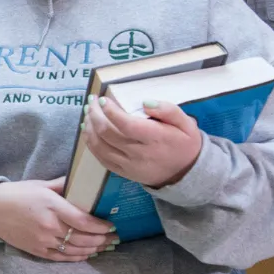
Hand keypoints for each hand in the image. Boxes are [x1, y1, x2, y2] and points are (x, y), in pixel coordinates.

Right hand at [0, 178, 116, 261]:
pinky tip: (87, 254)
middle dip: (101, 239)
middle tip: (114, 238)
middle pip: (82, 238)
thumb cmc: (18, 194)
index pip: (82, 220)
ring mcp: (43, 240)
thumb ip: (64, 185)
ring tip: (104, 247)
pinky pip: (61, 257)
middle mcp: (49, 225)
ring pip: (74, 250)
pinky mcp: (37, 250)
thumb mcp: (42, 184)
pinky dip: (77, 257)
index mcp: (52, 206)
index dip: (100, 226)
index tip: (111, 226)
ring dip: (92, 249)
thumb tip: (83, 182)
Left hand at [84, 97, 205, 188]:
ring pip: (100, 146)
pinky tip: (88, 129)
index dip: (110, 111)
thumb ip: (168, 110)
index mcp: (156, 139)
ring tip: (87, 112)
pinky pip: (101, 158)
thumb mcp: (186, 123)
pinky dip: (91, 142)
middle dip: (94, 114)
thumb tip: (145, 102)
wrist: (186, 174)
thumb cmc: (184, 144)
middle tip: (91, 100)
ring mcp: (129, 165)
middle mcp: (139, 153)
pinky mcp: (123, 172)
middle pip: (107, 133)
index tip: (103, 99)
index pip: (126, 125)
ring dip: (89, 127)